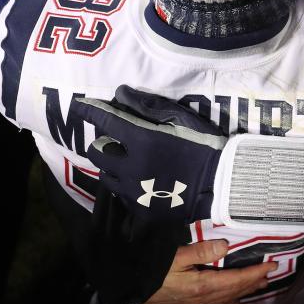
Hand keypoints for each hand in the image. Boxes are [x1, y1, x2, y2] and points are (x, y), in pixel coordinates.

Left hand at [74, 85, 226, 225]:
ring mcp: (135, 192)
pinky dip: (127, 186)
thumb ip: (147, 106)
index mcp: (141, 140)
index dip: (90, 110)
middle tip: (117, 142)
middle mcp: (131, 167)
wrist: (223, 183)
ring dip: (113, 167)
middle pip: (97, 152)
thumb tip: (119, 93)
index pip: (105, 120)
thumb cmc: (204, 145)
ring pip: (107, 176)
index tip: (80, 106)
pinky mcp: (142, 210)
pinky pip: (122, 196)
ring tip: (129, 163)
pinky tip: (142, 182)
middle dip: (103, 143)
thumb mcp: (180, 119)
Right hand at [141, 240, 276, 303]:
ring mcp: (199, 302)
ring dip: (246, 290)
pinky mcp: (193, 303)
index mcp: (204, 285)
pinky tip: (235, 296)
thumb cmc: (153, 271)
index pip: (237, 279)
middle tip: (271, 273)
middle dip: (255, 281)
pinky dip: (233, 297)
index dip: (256, 272)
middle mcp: (205, 297)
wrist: (134, 289)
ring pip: (230, 297)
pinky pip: (220, 301)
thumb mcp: (175, 256)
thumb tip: (225, 246)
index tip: (272, 265)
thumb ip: (200, 250)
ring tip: (260, 284)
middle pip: (237, 290)